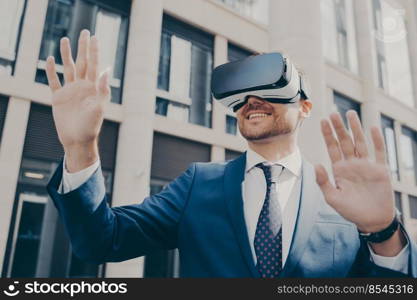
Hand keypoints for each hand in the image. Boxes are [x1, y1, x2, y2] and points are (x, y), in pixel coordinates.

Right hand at [45, 29, 109, 171]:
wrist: (77, 140)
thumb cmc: (91, 126)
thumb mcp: (99, 107)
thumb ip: (103, 88)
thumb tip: (107, 69)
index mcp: (93, 87)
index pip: (94, 64)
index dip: (94, 50)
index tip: (95, 37)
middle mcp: (82, 86)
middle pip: (82, 62)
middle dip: (82, 47)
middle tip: (84, 31)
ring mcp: (70, 91)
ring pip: (68, 68)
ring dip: (66, 54)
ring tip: (64, 40)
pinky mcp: (58, 98)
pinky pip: (54, 81)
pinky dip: (51, 71)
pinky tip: (50, 60)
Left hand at [315, 111, 394, 233]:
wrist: (372, 220)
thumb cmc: (350, 210)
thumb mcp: (332, 197)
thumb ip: (323, 181)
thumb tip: (317, 165)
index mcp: (339, 170)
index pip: (332, 148)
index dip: (327, 134)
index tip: (322, 121)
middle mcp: (352, 164)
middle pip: (344, 141)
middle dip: (339, 128)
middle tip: (333, 113)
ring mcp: (366, 165)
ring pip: (360, 142)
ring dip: (355, 128)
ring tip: (350, 113)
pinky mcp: (380, 170)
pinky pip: (379, 152)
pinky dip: (377, 140)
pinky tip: (373, 127)